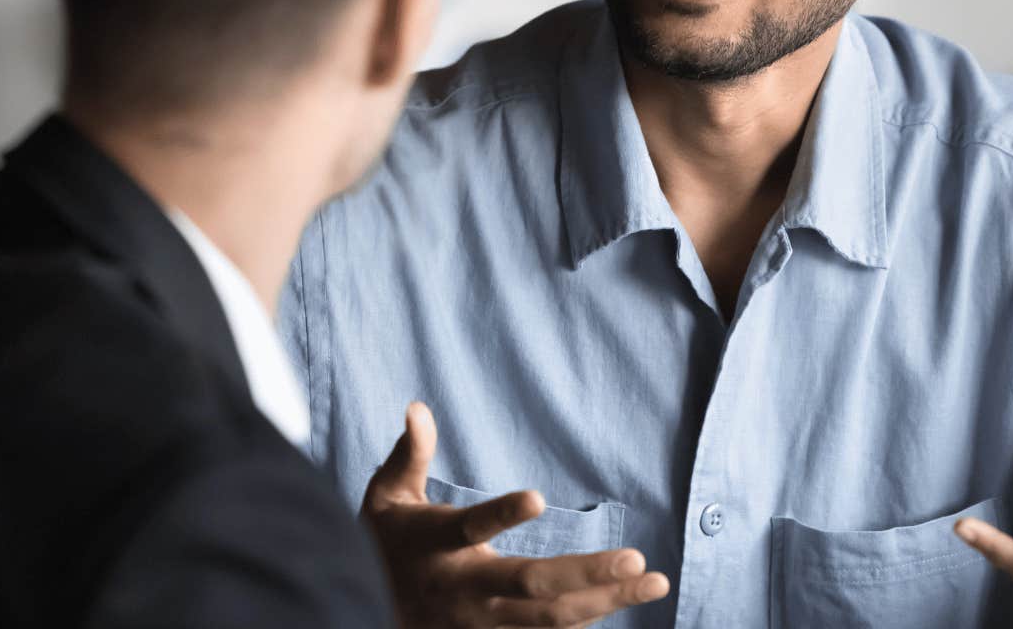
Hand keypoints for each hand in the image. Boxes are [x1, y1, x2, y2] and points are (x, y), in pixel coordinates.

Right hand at [362, 402, 670, 627]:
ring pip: (550, 621)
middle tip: (637, 559)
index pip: (469, 528)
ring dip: (605, 603)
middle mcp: (463, 590)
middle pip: (530, 586)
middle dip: (586, 575)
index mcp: (435, 546)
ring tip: (652, 581)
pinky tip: (623, 602)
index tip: (537, 496)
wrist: (360, 613)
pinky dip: (586, 624)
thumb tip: (417, 406)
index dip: (499, 514)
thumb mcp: (384, 497)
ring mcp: (482, 624)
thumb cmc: (386, 544)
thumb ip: (408, 454)